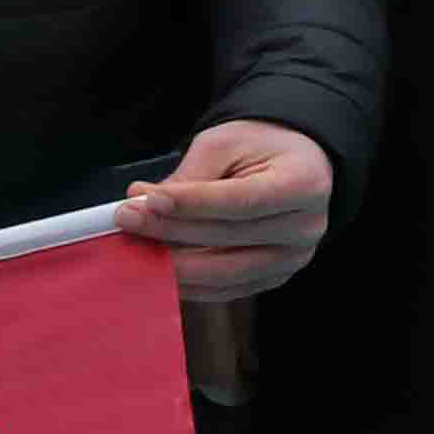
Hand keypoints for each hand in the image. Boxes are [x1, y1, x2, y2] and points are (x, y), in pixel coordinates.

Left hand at [120, 122, 334, 299]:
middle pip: (227, 238)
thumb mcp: (226, 143)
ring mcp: (292, 259)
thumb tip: (143, 205)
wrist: (295, 164)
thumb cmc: (261, 147)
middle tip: (126, 216)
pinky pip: (221, 291)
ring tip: (136, 242)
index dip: (193, 204)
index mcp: (305, 183)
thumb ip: (191, 176)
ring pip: (221, 273)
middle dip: (169, 230)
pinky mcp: (272, 278)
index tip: (148, 200)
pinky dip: (185, 281)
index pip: (242, 201)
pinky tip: (157, 262)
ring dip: (170, 261)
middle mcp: (306, 227)